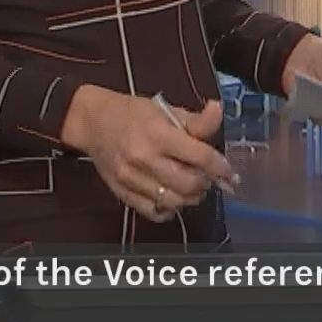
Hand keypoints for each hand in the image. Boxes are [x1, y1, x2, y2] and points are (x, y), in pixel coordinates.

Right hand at [61, 85, 236, 221]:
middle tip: (208, 177)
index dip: (220, 167)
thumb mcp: (165, 109)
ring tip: (193, 186)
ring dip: (191, 197)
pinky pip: (154, 212)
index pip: (199, 156)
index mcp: (157, 134)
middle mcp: (144, 159)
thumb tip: (219, 111)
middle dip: (206, 183)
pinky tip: (173, 197)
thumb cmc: (132, 112)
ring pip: (174, 201)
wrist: (92, 122)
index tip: (229, 172)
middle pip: (189, 183)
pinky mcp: (122, 194)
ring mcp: (131, 180)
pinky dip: (169, 209)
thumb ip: (195, 119)